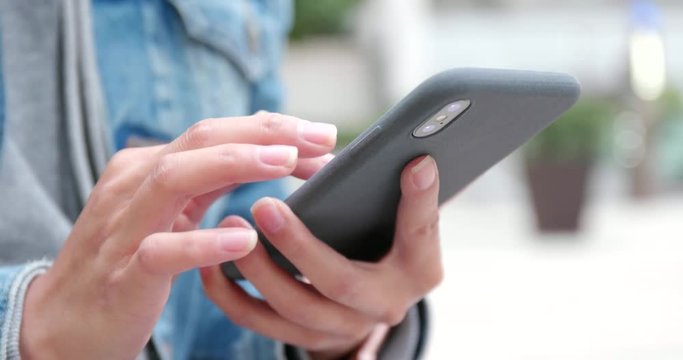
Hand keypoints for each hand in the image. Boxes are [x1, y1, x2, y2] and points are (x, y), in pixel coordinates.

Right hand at [19, 113, 336, 358]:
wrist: (66, 323)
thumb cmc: (128, 263)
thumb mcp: (169, 210)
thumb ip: (211, 179)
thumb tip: (270, 151)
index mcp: (149, 167)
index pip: (215, 132)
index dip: (271, 128)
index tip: (321, 134)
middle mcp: (134, 185)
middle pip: (202, 139)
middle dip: (266, 133)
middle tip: (321, 137)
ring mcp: (126, 227)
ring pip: (175, 177)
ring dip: (235, 164)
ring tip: (286, 163)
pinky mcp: (125, 273)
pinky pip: (162, 251)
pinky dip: (203, 243)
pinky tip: (244, 239)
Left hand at [201, 155, 442, 358]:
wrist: (371, 303)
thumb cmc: (387, 249)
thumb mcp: (406, 227)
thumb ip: (405, 197)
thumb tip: (409, 159)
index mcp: (416, 270)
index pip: (421, 233)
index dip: (418, 201)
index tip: (413, 163)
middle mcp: (381, 306)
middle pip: (338, 282)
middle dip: (298, 246)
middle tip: (264, 205)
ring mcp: (340, 327)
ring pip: (292, 306)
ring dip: (257, 269)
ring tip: (230, 225)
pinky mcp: (304, 337)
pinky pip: (258, 321)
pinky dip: (230, 293)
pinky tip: (210, 262)